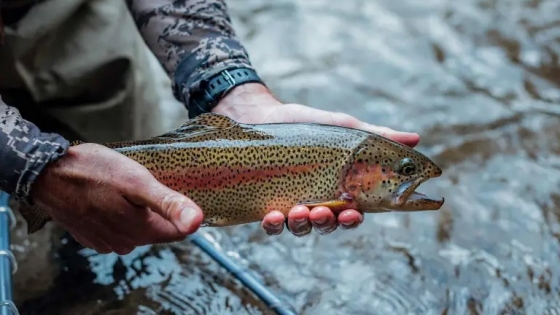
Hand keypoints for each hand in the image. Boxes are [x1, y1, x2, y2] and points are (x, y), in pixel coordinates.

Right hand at [30, 143, 203, 254]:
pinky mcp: (90, 235)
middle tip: (146, 183)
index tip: (174, 189)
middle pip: (156, 229)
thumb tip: (198, 222)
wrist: (45, 173)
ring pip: (136, 228)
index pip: (177, 232)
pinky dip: (118, 213)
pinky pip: (116, 228)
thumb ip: (168, 203)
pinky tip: (110, 196)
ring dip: (137, 211)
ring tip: (127, 188)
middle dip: (156, 210)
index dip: (180, 211)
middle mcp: (125, 243)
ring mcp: (105, 242)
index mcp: (141, 231)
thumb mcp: (137, 181)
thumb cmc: (92, 172)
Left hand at [213, 83, 420, 236]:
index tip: (354, 213)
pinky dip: (273, 225)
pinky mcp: (266, 204)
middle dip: (329, 224)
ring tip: (300, 210)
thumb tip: (416, 139)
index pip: (351, 213)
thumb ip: (376, 137)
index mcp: (337, 189)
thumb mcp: (344, 129)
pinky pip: (271, 225)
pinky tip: (273, 216)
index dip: (353, 219)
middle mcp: (315, 202)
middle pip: (327, 225)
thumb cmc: (306, 124)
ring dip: (303, 225)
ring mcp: (290, 204)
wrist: (262, 115)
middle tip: (326, 213)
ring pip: (300, 229)